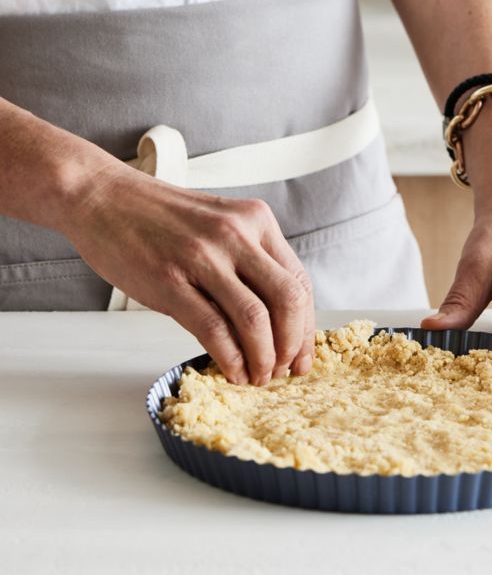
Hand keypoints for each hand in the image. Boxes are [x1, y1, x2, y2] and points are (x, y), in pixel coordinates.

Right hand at [64, 166, 314, 384]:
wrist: (102, 197)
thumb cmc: (161, 217)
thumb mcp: (220, 224)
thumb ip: (250, 261)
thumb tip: (275, 322)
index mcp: (256, 220)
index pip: (299, 281)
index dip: (306, 327)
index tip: (302, 356)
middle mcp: (237, 234)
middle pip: (288, 301)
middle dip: (292, 345)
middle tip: (283, 371)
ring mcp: (203, 256)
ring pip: (255, 319)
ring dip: (263, 358)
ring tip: (258, 377)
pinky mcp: (169, 280)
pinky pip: (213, 329)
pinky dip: (230, 358)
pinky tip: (233, 372)